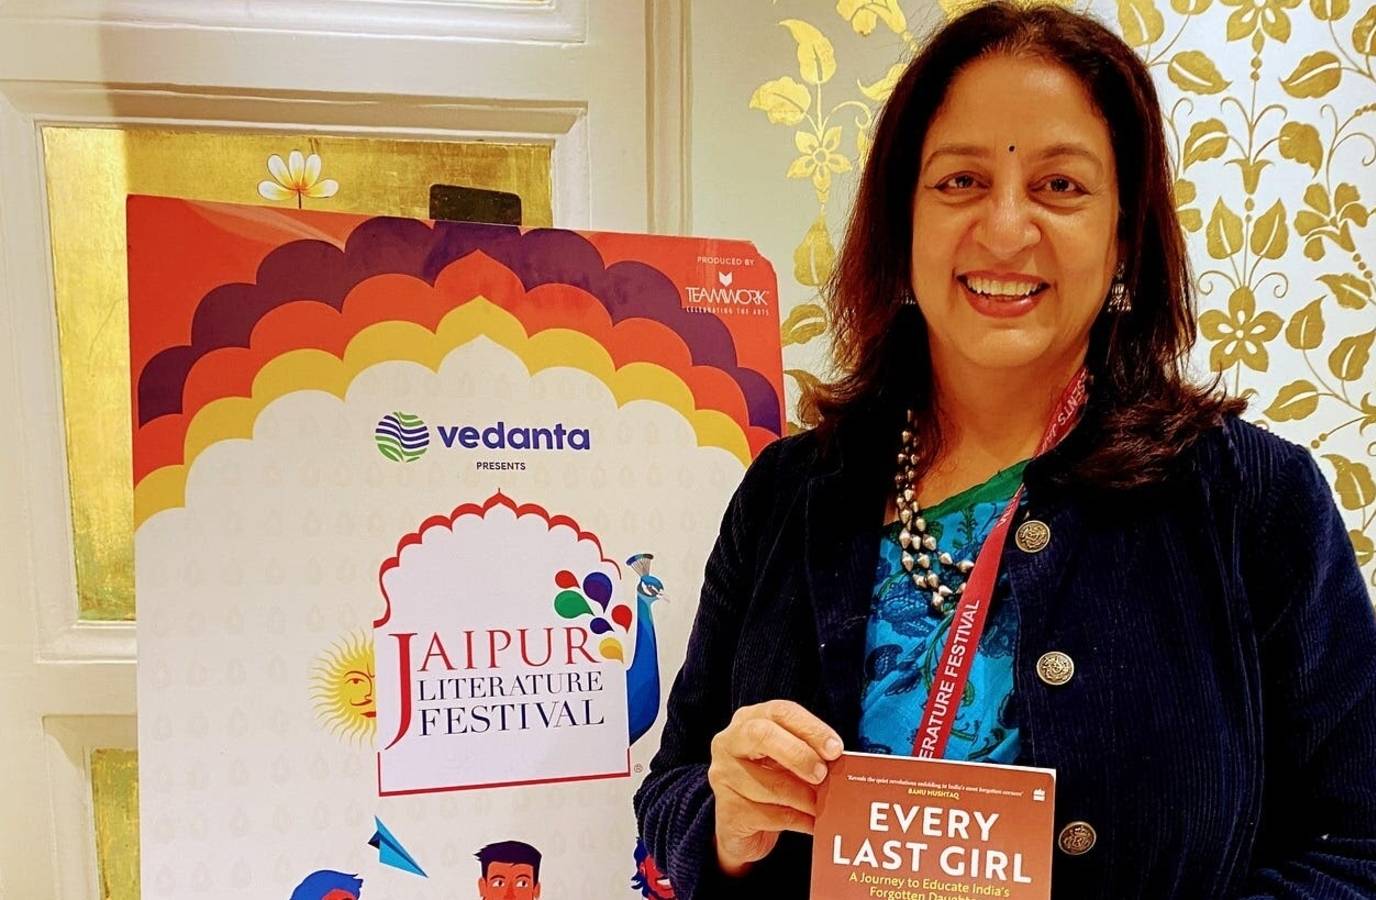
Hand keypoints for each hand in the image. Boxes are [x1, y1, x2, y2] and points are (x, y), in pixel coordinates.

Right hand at [707, 699, 843, 875]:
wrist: (741, 825)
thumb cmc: (770, 782)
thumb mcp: (788, 761)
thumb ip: (808, 755)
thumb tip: (839, 764)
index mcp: (749, 720)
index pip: (781, 712)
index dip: (811, 728)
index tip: (835, 749)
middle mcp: (730, 742)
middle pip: (762, 735)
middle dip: (799, 754)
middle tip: (822, 774)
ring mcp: (724, 776)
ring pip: (770, 785)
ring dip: (805, 798)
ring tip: (823, 806)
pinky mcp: (728, 811)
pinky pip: (771, 816)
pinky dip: (799, 821)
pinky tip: (812, 823)